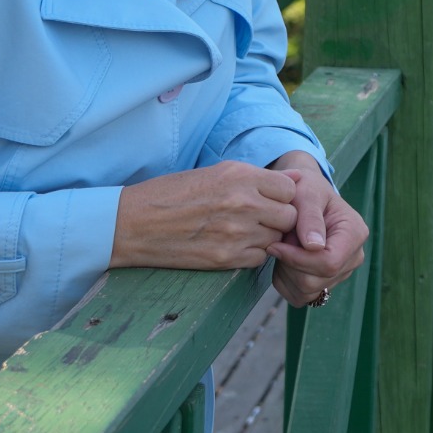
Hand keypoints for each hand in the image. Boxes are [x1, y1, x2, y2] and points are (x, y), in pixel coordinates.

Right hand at [112, 159, 298, 271]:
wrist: (132, 224)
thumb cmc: (172, 194)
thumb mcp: (216, 173)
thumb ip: (259, 178)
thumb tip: (300, 179)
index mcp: (239, 176)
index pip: (290, 188)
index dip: (283, 196)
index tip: (270, 199)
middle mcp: (243, 203)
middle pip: (289, 216)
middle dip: (279, 218)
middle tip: (260, 218)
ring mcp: (236, 232)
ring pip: (276, 239)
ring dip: (266, 237)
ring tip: (241, 230)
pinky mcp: (225, 258)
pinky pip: (259, 259)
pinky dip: (252, 254)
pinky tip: (233, 245)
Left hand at [265, 150, 368, 307]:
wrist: (304, 197)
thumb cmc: (306, 191)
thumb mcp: (306, 194)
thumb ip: (309, 218)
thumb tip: (315, 246)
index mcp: (355, 233)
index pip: (329, 262)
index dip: (297, 259)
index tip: (276, 244)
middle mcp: (354, 256)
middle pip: (316, 281)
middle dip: (289, 264)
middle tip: (279, 241)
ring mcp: (342, 272)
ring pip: (306, 292)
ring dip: (286, 273)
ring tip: (284, 247)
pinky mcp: (326, 283)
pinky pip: (301, 297)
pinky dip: (285, 283)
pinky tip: (284, 261)